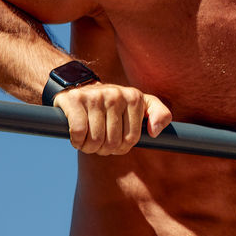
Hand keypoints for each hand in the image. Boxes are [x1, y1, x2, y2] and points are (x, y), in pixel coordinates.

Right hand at [53, 83, 171, 155]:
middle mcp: (116, 94)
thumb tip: (155, 132)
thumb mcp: (142, 104)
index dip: (121, 147)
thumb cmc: (115, 103)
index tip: (115, 141)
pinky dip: (77, 141)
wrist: (81, 86)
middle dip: (104, 149)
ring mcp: (95, 96)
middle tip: (99, 143)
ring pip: (95, 140)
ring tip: (88, 141)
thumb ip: (160, 114)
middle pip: (113, 142)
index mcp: (134, 98)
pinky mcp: (75, 100)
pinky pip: (79, 132)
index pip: (131, 139)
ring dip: (89, 148)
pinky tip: (78, 138)